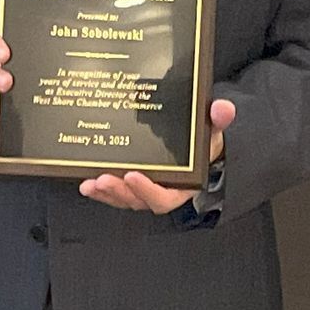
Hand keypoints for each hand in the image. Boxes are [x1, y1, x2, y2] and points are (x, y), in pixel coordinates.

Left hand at [78, 98, 235, 213]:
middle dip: (120, 192)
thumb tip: (223, 108)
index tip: (134, 175)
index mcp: (181, 187)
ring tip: (92, 183)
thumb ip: (218, 121)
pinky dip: (99, 190)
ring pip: (122, 198)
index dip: (148, 190)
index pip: (164, 197)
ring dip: (106, 193)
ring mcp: (142, 190)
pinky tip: (86, 182)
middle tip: (105, 179)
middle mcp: (159, 192)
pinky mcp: (129, 184)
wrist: (196, 148)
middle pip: (137, 200)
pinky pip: (113, 192)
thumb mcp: (213, 132)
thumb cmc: (202, 144)